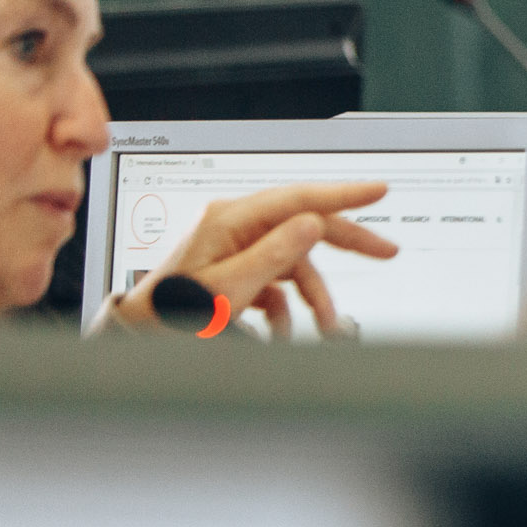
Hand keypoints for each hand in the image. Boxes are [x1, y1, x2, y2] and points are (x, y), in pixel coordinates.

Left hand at [110, 181, 398, 339]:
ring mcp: (238, 248)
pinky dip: (289, 306)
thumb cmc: (170, 313)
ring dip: (315, 296)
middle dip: (348, 243)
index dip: (343, 194)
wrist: (140, 337)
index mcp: (229, 220)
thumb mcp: (228, 287)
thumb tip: (311, 225)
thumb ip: (273, 254)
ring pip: (297, 262)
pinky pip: (280, 281)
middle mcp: (236, 227)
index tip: (377, 190)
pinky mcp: (239, 269)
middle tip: (385, 250)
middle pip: (306, 224)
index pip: (298, 199)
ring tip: (324, 326)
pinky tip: (282, 327)